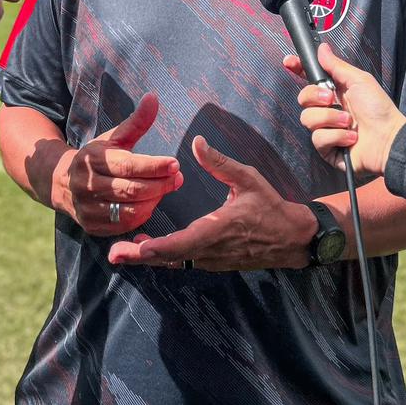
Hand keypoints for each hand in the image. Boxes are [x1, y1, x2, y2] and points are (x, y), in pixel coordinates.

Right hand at [53, 94, 182, 235]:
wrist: (62, 183)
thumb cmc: (97, 157)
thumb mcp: (113, 138)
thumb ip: (136, 122)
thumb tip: (153, 97)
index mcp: (92, 159)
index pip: (128, 165)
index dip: (154, 166)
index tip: (175, 163)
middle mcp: (88, 185)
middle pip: (132, 189)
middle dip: (159, 184)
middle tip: (178, 178)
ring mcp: (88, 208)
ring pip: (130, 210)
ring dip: (153, 201)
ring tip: (166, 189)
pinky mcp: (92, 226)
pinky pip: (124, 225)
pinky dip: (142, 215)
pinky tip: (151, 203)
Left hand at [108, 135, 314, 271]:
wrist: (292, 238)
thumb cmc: (270, 206)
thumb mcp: (248, 178)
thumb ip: (220, 162)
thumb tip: (197, 142)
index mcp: (220, 228)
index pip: (186, 242)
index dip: (161, 247)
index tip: (139, 247)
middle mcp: (213, 250)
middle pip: (172, 257)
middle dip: (141, 256)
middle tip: (114, 254)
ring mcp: (213, 260)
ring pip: (176, 262)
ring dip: (149, 258)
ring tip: (120, 252)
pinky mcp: (213, 262)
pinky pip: (184, 261)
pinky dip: (163, 257)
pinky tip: (146, 250)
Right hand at [284, 41, 405, 176]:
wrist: (389, 138)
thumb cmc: (378, 109)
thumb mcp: (359, 81)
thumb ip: (337, 66)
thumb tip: (322, 48)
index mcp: (333, 91)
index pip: (308, 78)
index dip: (297, 69)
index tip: (289, 62)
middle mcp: (326, 109)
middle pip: (302, 98)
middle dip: (315, 96)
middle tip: (332, 99)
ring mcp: (325, 129)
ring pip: (307, 119)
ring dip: (330, 118)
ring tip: (349, 122)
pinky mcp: (326, 148)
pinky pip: (318, 139)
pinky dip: (336, 136)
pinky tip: (351, 137)